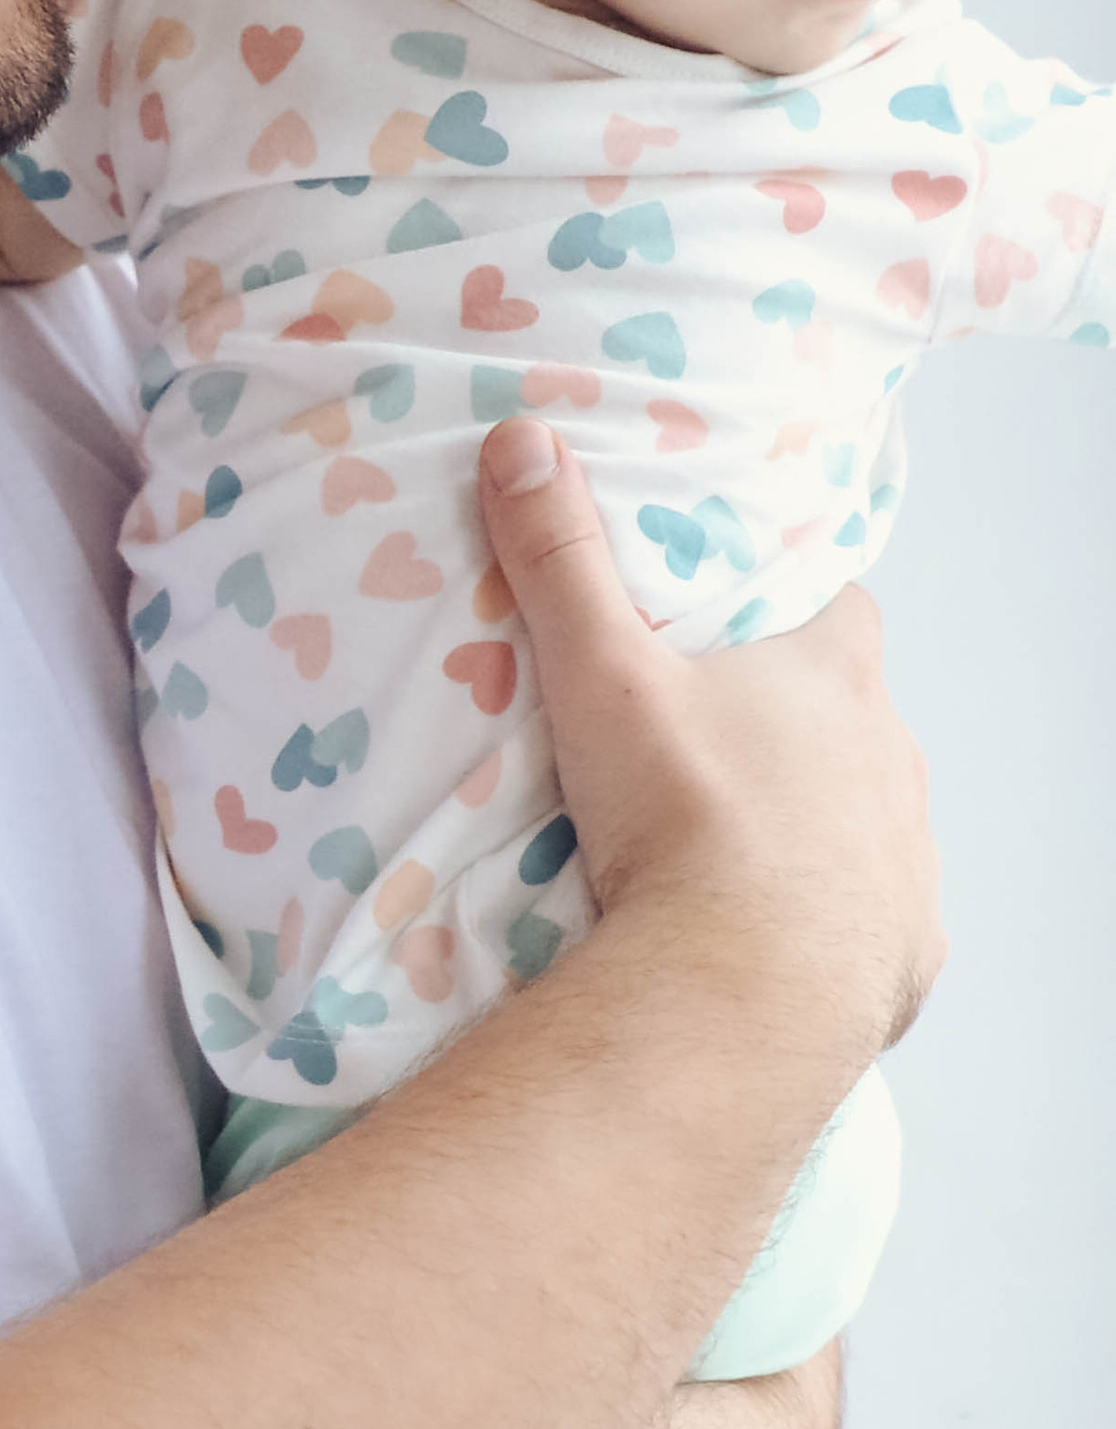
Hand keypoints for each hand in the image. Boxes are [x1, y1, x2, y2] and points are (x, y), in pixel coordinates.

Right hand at [478, 419, 943, 1059]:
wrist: (745, 987)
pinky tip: (776, 942)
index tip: (736, 618)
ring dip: (814, 823)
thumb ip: (561, 561)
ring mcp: (907, 856)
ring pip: (869, 818)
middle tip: (708, 741)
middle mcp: (892, 757)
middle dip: (795, 721)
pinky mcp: (906, 949)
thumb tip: (522, 441)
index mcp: (834, 675)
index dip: (787, 606)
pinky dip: (832, 923)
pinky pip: (877, 923)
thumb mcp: (602, 675)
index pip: (834, 605)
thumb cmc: (684, 816)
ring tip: (727, 848)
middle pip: (853, 714)